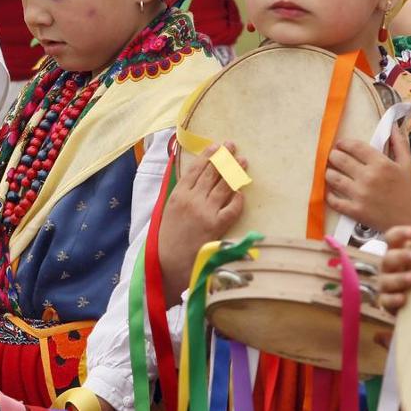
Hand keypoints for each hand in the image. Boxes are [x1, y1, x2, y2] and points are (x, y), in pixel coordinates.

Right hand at [158, 143, 246, 305]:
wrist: (169, 263)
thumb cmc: (168, 238)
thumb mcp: (169, 211)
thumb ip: (182, 194)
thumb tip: (198, 178)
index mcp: (178, 195)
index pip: (196, 170)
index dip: (208, 156)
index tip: (217, 146)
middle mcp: (192, 200)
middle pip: (212, 174)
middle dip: (224, 158)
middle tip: (232, 146)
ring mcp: (205, 212)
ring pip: (224, 186)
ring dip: (235, 172)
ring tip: (243, 161)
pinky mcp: (216, 226)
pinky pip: (232, 208)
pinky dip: (238, 199)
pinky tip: (241, 193)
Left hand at [325, 127, 410, 232]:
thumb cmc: (410, 190)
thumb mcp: (408, 164)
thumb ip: (399, 143)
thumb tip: (393, 124)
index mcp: (381, 164)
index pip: (355, 147)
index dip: (344, 143)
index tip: (340, 145)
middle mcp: (368, 177)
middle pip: (340, 160)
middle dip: (333, 156)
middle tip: (333, 157)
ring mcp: (360, 195)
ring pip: (333, 178)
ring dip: (329, 173)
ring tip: (331, 172)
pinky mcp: (355, 211)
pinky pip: (334, 200)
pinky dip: (329, 195)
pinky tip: (332, 191)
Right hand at [378, 225, 410, 313]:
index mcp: (397, 251)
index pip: (392, 238)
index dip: (400, 234)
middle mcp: (388, 267)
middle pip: (388, 258)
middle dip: (402, 256)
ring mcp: (386, 284)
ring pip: (386, 280)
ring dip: (400, 278)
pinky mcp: (387, 302)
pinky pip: (385, 300)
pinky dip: (393, 299)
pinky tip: (404, 298)